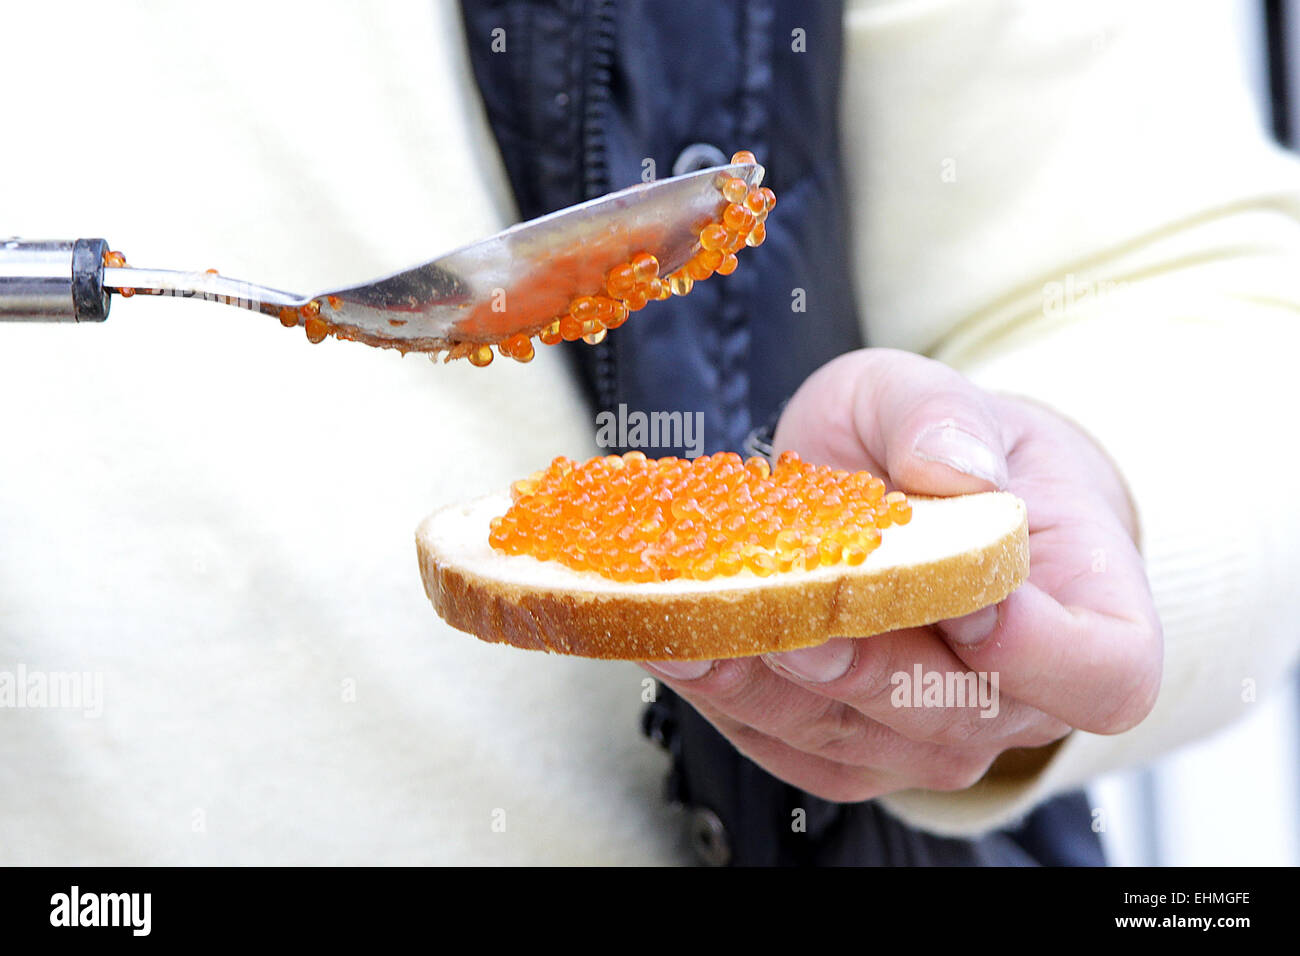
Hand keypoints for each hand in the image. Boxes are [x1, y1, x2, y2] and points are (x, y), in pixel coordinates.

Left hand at [640, 348, 1161, 801]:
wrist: (908, 496)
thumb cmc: (947, 446)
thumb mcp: (940, 393)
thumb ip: (946, 419)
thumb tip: (953, 470)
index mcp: (1090, 614)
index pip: (1100, 672)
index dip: (1039, 650)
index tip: (970, 601)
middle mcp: (1015, 700)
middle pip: (951, 715)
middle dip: (863, 669)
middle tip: (788, 622)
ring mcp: (925, 737)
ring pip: (851, 739)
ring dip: (765, 688)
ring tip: (688, 626)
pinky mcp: (842, 750)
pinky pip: (787, 742)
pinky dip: (728, 695)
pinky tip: (678, 641)